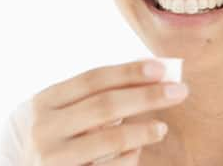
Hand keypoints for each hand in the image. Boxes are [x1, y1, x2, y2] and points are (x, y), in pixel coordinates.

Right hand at [31, 60, 188, 164]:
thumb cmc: (50, 139)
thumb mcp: (59, 112)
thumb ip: (93, 94)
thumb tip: (145, 66)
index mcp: (42, 102)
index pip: (91, 79)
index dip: (127, 72)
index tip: (160, 68)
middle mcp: (43, 128)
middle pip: (104, 105)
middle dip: (146, 96)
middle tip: (179, 90)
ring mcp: (53, 158)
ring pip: (109, 139)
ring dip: (142, 130)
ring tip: (162, 127)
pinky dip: (129, 157)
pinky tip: (139, 150)